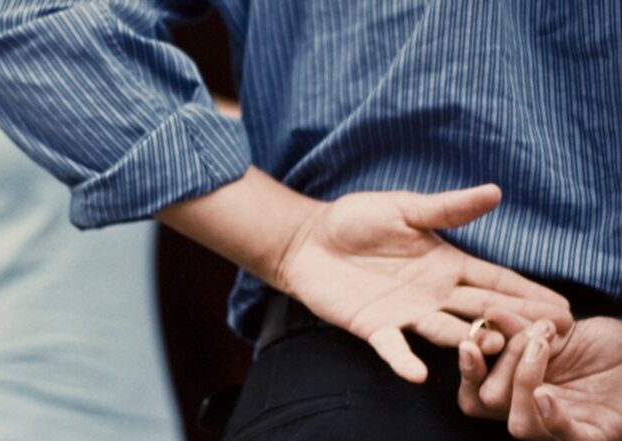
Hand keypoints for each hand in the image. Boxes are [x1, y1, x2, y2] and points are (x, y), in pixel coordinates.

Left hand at [276, 184, 572, 382]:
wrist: (307, 240)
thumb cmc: (355, 220)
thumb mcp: (404, 208)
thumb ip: (446, 208)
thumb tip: (495, 191)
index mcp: (446, 263)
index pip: (493, 280)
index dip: (525, 292)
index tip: (560, 306)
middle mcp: (433, 293)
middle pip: (482, 309)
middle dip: (516, 321)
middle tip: (551, 335)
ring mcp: (406, 313)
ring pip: (448, 331)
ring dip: (471, 340)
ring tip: (494, 345)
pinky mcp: (374, 327)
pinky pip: (393, 347)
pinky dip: (404, 360)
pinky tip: (418, 373)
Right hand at [458, 313, 621, 439]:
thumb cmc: (603, 345)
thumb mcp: (557, 328)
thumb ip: (521, 326)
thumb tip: (488, 315)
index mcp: (517, 388)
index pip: (475, 391)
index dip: (467, 371)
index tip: (470, 343)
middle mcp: (533, 410)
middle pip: (489, 402)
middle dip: (503, 361)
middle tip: (533, 333)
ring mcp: (561, 426)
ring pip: (519, 425)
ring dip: (522, 382)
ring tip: (541, 346)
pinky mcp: (594, 434)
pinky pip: (564, 436)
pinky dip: (551, 416)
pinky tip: (546, 394)